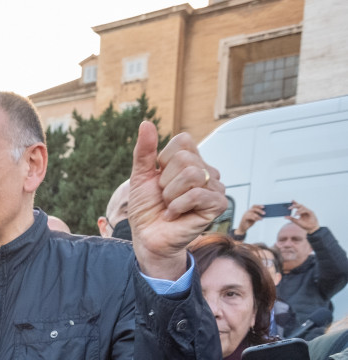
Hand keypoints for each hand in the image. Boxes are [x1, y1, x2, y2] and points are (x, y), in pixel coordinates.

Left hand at [127, 121, 226, 279]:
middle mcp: (207, 171)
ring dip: (171, 195)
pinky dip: (177, 206)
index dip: (163, 161)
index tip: (159, 179)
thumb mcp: (141, 176)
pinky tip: (174, 215)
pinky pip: (197, 194)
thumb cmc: (146, 209)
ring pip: (192, 175)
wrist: (148, 236)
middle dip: (165, 181)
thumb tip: (145, 123)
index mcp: (191, 161)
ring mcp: (215, 187)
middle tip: (164, 197)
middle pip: (186, 159)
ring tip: (169, 206)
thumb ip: (144, 151)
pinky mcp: (218, 205)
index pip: (183, 141)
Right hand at [237, 205, 263, 234]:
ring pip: (252, 213)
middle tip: (264, 213)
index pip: (254, 206)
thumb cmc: (249, 222)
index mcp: (250, 211)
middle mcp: (247, 212)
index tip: (264, 207)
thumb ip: (258, 215)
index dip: (258, 206)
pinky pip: (250, 217)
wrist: (243, 228)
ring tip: (261, 218)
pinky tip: (258, 220)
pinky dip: (255, 218)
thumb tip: (264, 214)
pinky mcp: (244, 218)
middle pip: (254, 209)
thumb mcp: (254, 218)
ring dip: (258, 216)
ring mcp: (245, 214)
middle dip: (259, 211)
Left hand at [288, 201, 319, 232]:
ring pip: (302, 207)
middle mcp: (304, 210)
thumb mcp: (297, 222)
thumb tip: (285, 216)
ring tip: (294, 213)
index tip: (291, 200)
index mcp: (301, 212)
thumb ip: (291, 219)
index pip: (298, 206)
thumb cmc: (304, 225)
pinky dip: (301, 211)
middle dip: (294, 205)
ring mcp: (308, 211)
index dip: (295, 202)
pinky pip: (306, 210)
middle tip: (289, 208)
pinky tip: (297, 214)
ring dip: (298, 210)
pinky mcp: (311, 212)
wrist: (311, 229)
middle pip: (300, 205)